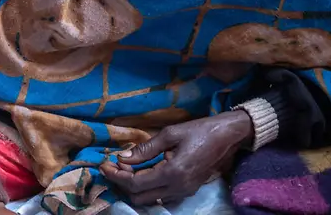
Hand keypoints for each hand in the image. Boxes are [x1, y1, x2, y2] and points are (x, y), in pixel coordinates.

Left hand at [98, 111, 253, 204]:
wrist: (227, 137)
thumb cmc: (199, 130)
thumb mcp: (170, 133)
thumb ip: (146, 148)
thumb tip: (122, 157)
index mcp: (173, 173)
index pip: (136, 183)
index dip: (117, 176)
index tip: (103, 165)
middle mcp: (178, 188)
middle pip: (139, 198)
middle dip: (122, 184)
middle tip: (112, 166)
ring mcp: (183, 192)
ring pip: (149, 199)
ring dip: (133, 187)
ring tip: (125, 167)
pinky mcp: (187, 191)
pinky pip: (160, 196)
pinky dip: (147, 187)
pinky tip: (141, 171)